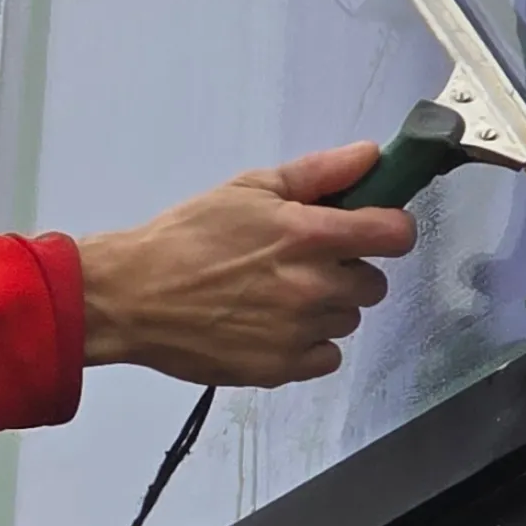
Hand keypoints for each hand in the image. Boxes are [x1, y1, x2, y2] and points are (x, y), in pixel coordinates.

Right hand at [75, 144, 414, 388]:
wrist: (131, 296)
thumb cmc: (184, 238)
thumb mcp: (248, 189)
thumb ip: (317, 173)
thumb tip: (370, 157)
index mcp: (307, 235)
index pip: (394, 234)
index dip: (390, 228)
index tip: (373, 229)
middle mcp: (312, 286)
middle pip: (375, 283)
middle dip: (348, 270)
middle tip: (303, 262)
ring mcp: (298, 331)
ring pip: (348, 320)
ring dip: (326, 307)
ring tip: (276, 295)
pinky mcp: (281, 368)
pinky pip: (327, 357)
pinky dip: (309, 344)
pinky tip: (274, 326)